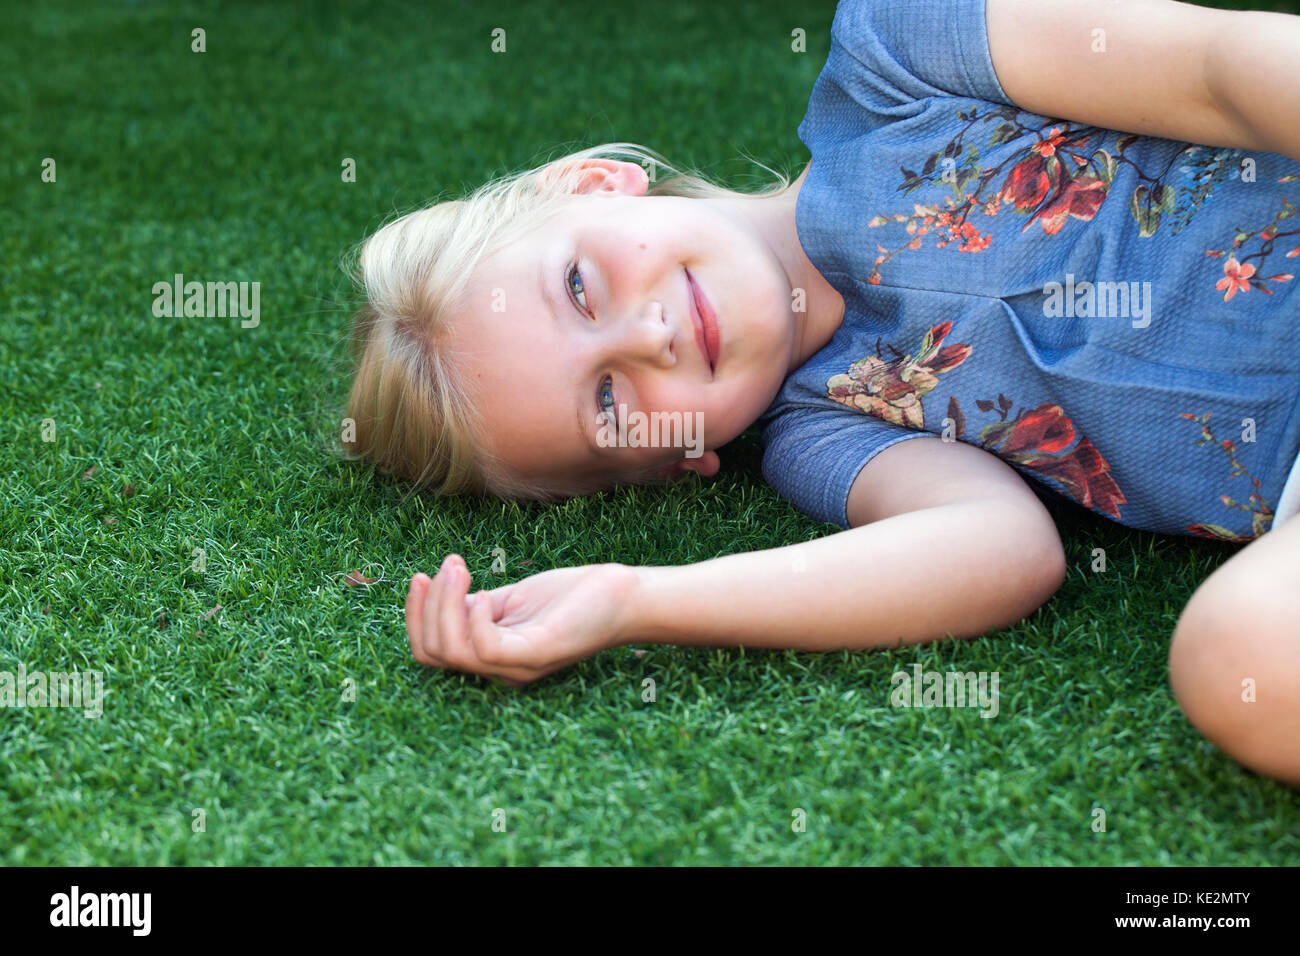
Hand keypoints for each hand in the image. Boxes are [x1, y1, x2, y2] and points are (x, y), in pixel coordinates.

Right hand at [405, 554, 639, 685]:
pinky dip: (474, 618)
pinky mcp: (538, 654)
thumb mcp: (510, 599)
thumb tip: (436, 598)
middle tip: (448, 566)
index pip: (430, 653)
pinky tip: (484, 593)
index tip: (420, 576)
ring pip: (453, 652)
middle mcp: (501, 671)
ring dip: (446, 604)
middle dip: (427, 607)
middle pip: (433, 653)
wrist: (623, 597)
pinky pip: (487, 649)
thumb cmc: (571, 596)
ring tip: (459, 568)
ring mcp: (518, 667)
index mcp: (491, 658)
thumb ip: (473, 605)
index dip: (414, 617)